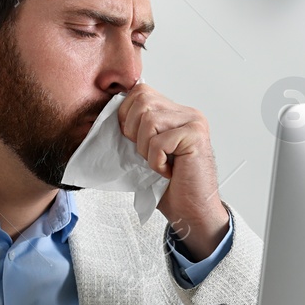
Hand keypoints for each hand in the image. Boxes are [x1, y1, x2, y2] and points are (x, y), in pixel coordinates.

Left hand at [117, 85, 230, 259]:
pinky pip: (159, 142)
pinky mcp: (195, 136)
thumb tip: (108, 112)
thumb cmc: (168, 186)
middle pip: (141, 100)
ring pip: (148, 120)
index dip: (127, 117)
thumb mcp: (145, 150)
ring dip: (146, 150)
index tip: (136, 143)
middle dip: (134, 132)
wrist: (190, 212)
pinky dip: (156, 162)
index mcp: (174, 112)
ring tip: (160, 164)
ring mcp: (194, 122)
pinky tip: (169, 171)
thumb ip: (135, 128)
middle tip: (148, 155)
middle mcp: (187, 112)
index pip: (139, 91)